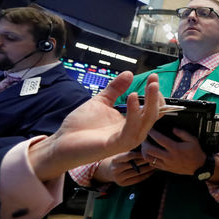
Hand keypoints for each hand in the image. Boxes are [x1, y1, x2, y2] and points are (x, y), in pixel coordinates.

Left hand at [29, 72, 164, 181]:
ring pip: (147, 121)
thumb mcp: (101, 102)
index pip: (151, 109)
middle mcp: (132, 132)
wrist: (62, 142)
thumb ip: (115, 89)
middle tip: (154, 79)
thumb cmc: (81, 126)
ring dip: (151, 103)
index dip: (154, 94)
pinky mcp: (116, 145)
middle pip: (153, 114)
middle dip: (156, 96)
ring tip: (151, 86)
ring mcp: (126, 140)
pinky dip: (134, 113)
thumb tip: (129, 73)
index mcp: (130, 123)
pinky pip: (131, 129)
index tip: (152, 77)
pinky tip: (132, 96)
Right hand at [95, 151, 154, 186]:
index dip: (139, 154)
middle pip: (134, 165)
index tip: (148, 151)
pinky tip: (152, 171)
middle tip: (154, 157)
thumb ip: (130, 151)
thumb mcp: (120, 153)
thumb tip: (145, 146)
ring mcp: (118, 177)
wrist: (109, 171)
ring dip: (148, 168)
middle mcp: (115, 169)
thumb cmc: (119, 159)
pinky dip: (146, 175)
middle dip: (145, 161)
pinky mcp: (123, 184)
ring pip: (137, 172)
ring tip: (155, 164)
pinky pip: (137, 179)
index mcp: (115, 159)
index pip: (129, 156)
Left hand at [141, 127, 205, 175]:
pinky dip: (149, 159)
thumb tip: (174, 129)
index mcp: (175, 148)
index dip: (152, 133)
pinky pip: (153, 164)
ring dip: (144, 151)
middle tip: (144, 138)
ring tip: (145, 146)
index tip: (150, 129)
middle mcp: (169, 156)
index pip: (159, 139)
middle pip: (150, 150)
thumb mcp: (192, 140)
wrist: (199, 167)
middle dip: (145, 142)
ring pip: (149, 158)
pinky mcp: (166, 168)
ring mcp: (166, 163)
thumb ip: (183, 133)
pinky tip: (150, 154)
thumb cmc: (195, 153)